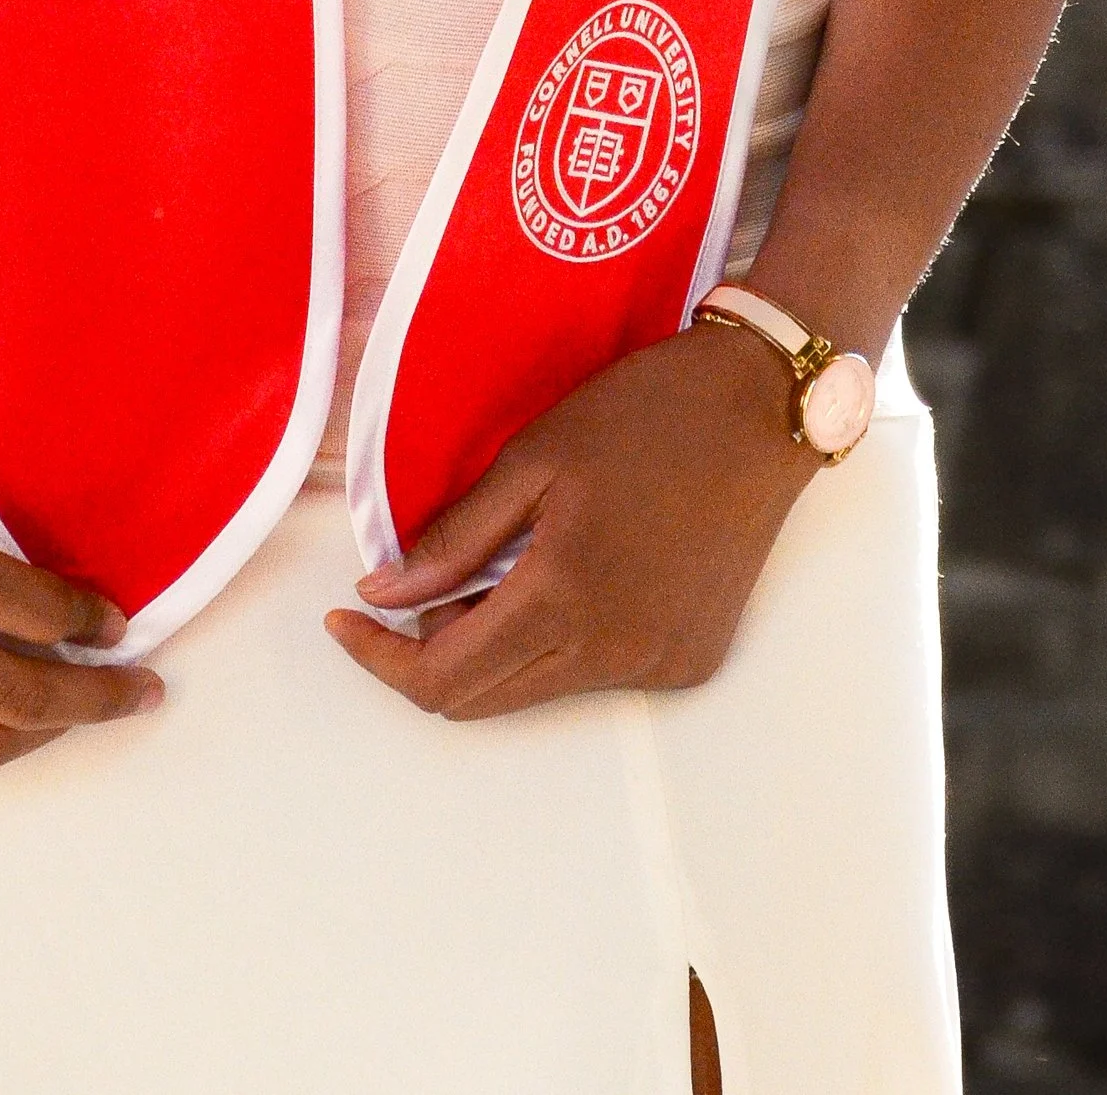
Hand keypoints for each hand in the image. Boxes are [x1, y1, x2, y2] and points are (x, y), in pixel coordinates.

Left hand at [325, 322, 814, 720]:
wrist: (763, 407)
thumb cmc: (647, 412)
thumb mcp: (535, 456)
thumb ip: (456, 537)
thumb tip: (381, 593)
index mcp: (564, 601)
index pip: (443, 679)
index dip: (380, 658)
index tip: (343, 619)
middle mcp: (614, 655)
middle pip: (484, 699)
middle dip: (429, 652)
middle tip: (414, 582)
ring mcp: (659, 665)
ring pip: (538, 689)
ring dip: (493, 646)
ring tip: (491, 567)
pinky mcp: (691, 659)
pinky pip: (595, 674)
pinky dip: (555, 642)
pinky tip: (559, 575)